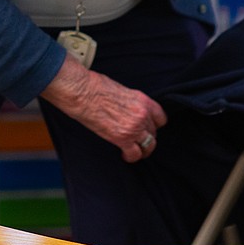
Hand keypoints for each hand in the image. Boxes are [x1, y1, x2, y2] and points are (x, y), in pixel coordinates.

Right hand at [40, 55, 166, 162]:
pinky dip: (130, 157)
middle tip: (136, 140)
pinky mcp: (122, 138)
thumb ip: (131, 103)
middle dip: (146, 137)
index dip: (154, 125)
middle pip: (154, 133)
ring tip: (133, 151)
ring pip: (148, 146)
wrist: (82, 91)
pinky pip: (135, 154)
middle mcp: (143, 114)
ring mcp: (134, 127)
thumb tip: (129, 111)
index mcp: (143, 100)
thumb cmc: (96, 87)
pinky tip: (124, 155)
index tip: (147, 129)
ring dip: (142, 150)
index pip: (161, 118)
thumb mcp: (122, 90)